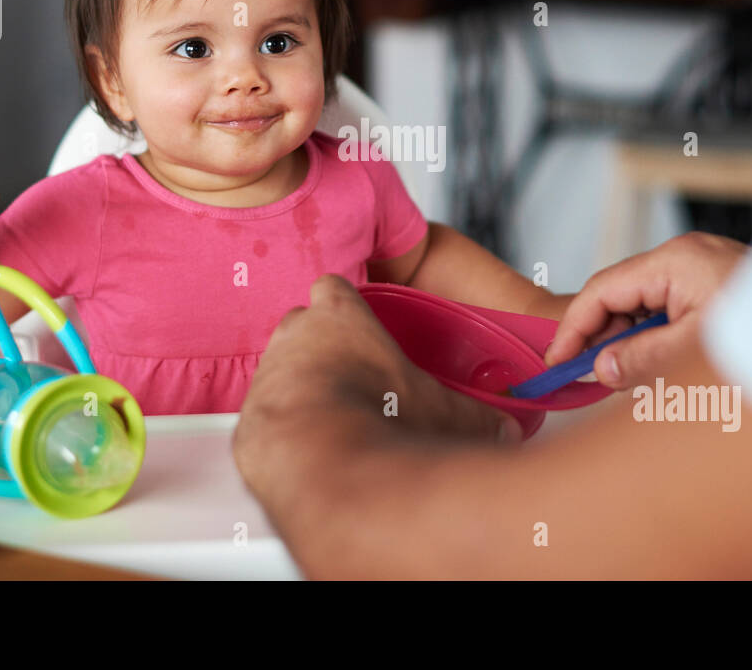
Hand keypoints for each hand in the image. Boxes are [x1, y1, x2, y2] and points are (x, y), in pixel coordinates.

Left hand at [234, 275, 522, 497]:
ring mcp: (266, 377)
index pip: (333, 287)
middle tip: (353, 380)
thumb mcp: (445, 411)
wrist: (321, 465)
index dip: (345, 305)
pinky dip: (285, 432)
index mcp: (339, 317)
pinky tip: (312, 453)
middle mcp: (293, 338)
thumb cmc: (378, 419)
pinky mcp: (248, 421)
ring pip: (280, 372)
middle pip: (302, 327)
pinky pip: (266, 418)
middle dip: (321, 348)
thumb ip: (476, 414)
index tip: (357, 322)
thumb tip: (503, 427)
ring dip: (301, 391)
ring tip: (335, 423)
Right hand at [543, 232, 750, 389]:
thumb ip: (639, 359)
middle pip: (623, 294)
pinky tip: (655, 366)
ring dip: (630, 341)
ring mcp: (707, 270)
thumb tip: (600, 367)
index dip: (573, 327)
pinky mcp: (721, 287)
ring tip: (625, 378)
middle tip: (585, 377)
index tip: (557, 360)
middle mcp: (690, 256)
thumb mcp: (692, 353)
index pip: (602, 289)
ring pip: (647, 304)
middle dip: (602, 336)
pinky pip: (672, 309)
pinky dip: (657, 336)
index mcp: (677, 260)